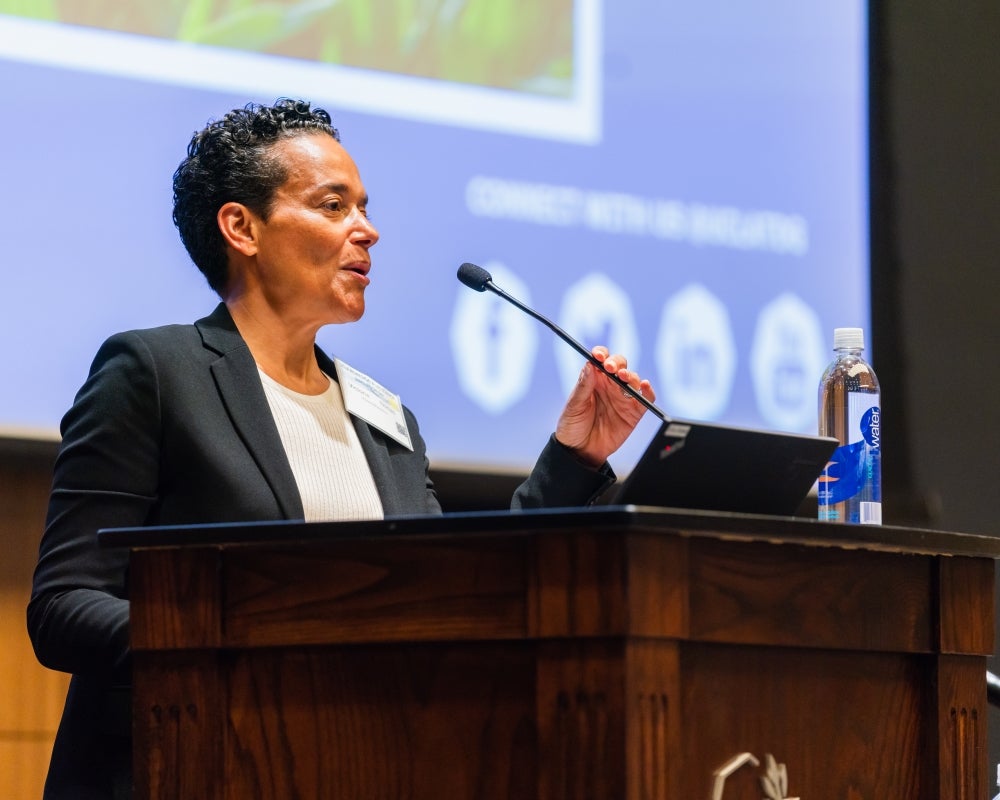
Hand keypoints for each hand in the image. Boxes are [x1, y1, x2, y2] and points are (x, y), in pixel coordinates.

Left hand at [554, 346, 655, 467]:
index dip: (601, 354)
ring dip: (630, 376)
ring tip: (623, 378)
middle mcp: (610, 386)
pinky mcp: (634, 413)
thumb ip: (583, 386)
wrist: (580, 451)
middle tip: (611, 368)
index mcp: (594, 380)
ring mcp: (622, 398)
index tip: (598, 356)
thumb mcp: (574, 406)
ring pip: (633, 379)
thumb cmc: (572, 427)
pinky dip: (648, 391)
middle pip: (620, 365)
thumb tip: (590, 364)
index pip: (600, 360)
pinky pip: (645, 399)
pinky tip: (645, 386)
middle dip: (617, 363)